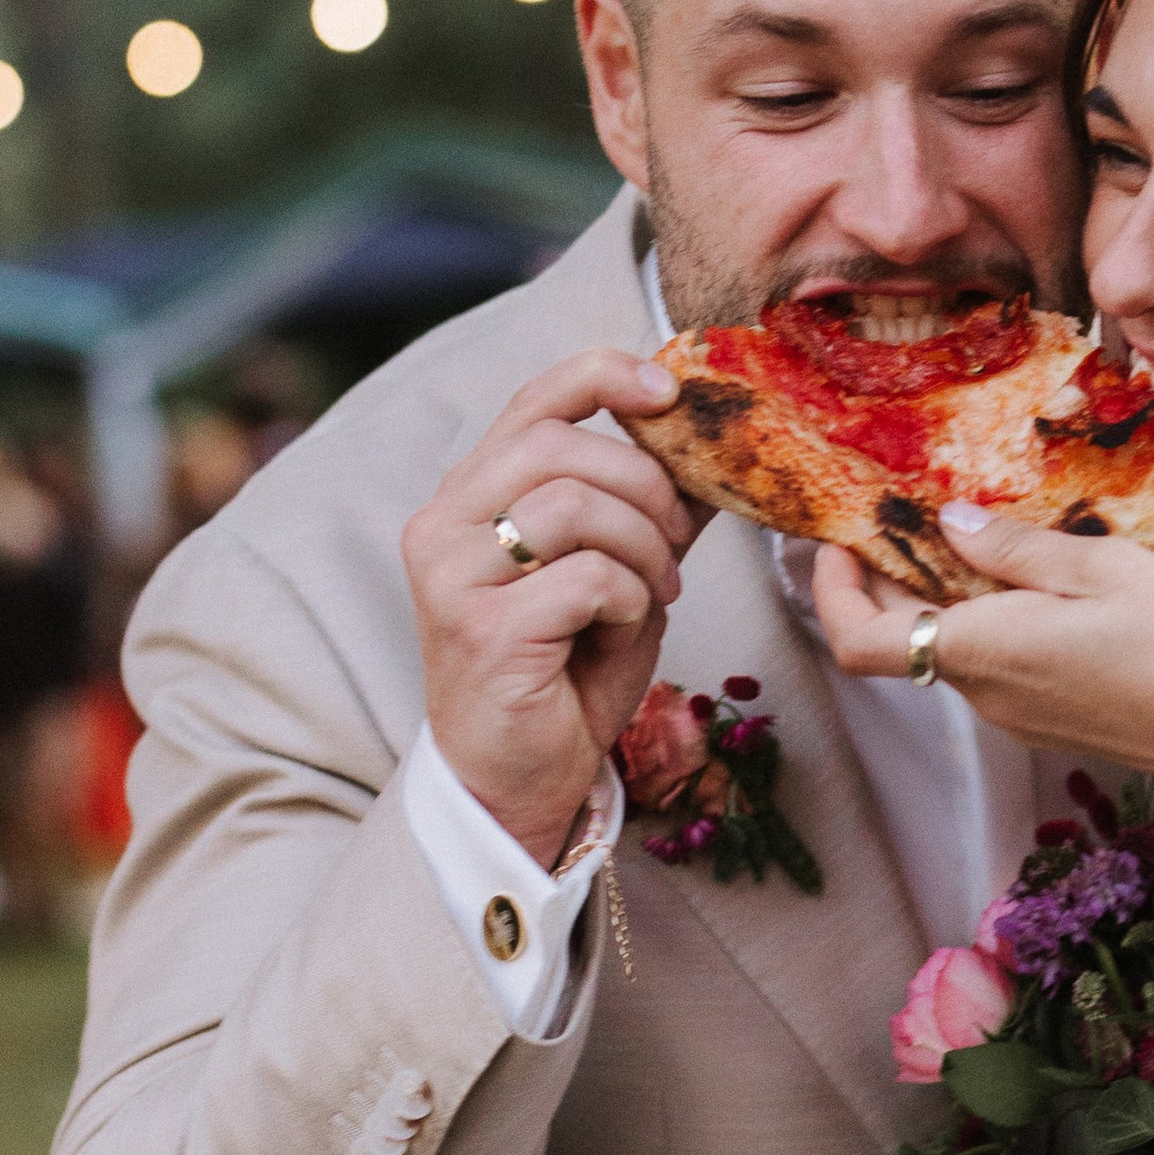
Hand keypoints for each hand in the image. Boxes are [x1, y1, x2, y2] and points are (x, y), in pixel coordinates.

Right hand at [402, 349, 705, 867]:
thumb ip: (645, 512)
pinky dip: (630, 597)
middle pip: (558, 444)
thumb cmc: (566, 672)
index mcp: (473, 495)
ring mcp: (451, 575)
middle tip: (678, 540)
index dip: (603, 377)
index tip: (668, 389)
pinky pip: (586, 576)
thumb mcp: (618, 575)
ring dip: (643, 547)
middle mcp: (444, 523)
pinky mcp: (479, 628)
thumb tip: (710, 450)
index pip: (533, 401)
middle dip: (645, 486)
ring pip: (573, 504)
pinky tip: (625, 627)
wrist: (519, 778)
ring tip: (656, 591)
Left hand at [811, 505, 1153, 860]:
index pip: (858, 639)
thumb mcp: (1101, 566)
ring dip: (950, 596)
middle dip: (893, 578)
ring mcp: (1018, 716)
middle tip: (914, 513)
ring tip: (986, 532)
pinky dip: (992, 620)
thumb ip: (1016, 547)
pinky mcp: (1052, 722)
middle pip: (903, 640)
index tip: (843, 537)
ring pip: (953, 649)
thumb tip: (951, 525)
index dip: (833, 589)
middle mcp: (984, 693)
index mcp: (980, 650)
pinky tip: (1039, 580)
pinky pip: (998, 665)